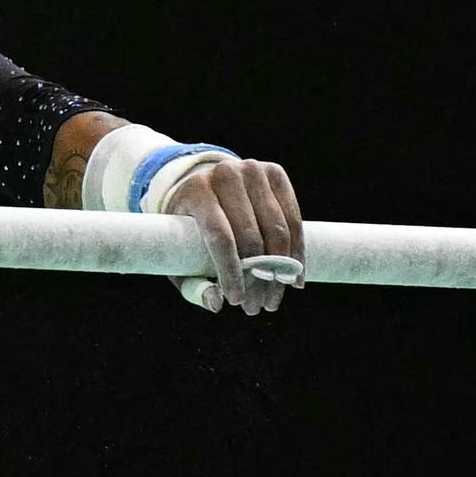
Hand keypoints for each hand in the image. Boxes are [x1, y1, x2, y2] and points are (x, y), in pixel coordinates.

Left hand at [165, 156, 306, 314]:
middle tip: (258, 306)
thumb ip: (192, 281)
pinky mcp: (275, 172)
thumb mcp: (178, 251)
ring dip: (280, 270)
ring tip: (274, 298)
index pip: (220, 236)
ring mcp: (252, 170)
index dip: (231, 271)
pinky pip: (293, 218)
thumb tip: (216, 305)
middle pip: (250, 236)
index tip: (236, 301)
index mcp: (196, 191)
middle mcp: (225, 174)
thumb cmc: (189, 225)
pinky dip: (297, 251)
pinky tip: (295, 277)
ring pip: (276, 229)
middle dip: (257, 278)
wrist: (205, 184)